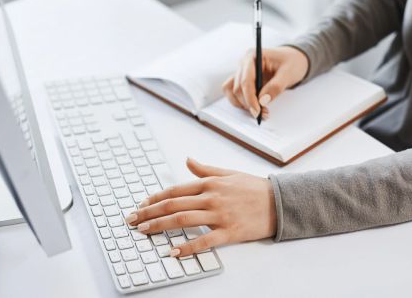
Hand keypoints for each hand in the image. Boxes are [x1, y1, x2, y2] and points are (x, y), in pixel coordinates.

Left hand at [124, 158, 276, 256]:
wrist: (279, 201)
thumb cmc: (254, 188)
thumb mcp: (229, 173)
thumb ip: (206, 169)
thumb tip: (188, 160)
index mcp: (210, 183)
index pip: (175, 190)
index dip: (155, 198)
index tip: (142, 204)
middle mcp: (211, 197)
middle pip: (173, 204)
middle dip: (149, 212)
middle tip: (132, 219)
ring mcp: (220, 215)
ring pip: (183, 219)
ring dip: (160, 225)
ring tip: (144, 231)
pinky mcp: (229, 232)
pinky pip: (204, 240)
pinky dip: (188, 247)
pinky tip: (174, 252)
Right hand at [222, 46, 308, 118]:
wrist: (292, 61)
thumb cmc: (291, 62)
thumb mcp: (289, 73)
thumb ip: (276, 86)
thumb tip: (262, 101)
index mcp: (252, 56)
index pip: (246, 80)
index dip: (250, 98)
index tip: (257, 111)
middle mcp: (243, 64)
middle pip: (237, 88)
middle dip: (249, 104)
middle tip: (263, 114)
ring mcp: (241, 73)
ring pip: (232, 92)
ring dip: (243, 105)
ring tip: (260, 112)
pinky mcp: (242, 81)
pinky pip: (234, 94)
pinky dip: (242, 103)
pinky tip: (255, 107)